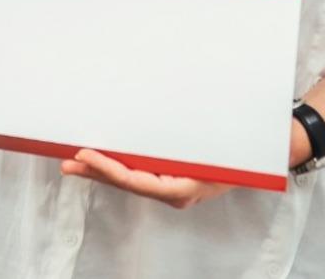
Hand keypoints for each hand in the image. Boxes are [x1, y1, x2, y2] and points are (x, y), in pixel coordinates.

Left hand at [59, 149, 235, 209]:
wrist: (257, 158)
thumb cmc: (239, 153)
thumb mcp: (216, 149)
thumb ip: (190, 146)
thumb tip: (166, 132)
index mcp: (183, 187)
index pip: (136, 181)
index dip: (108, 168)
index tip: (85, 154)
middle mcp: (174, 192)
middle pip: (126, 183)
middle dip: (95, 171)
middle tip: (67, 161)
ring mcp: (171, 187)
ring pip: (128, 180)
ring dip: (100, 169)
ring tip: (74, 161)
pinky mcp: (169, 178)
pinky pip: (138, 174)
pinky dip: (117, 166)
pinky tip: (99, 160)